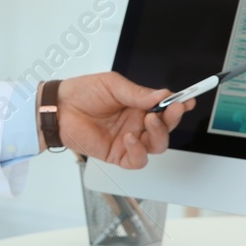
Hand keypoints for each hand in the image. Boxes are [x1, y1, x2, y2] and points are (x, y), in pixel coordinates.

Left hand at [51, 72, 193, 167]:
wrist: (58, 108)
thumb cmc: (83, 93)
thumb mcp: (113, 85)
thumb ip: (138, 93)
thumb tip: (163, 95)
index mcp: (139, 105)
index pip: (165, 108)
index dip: (178, 106)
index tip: (187, 101)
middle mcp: (137, 124)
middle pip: (165, 128)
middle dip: (172, 120)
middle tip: (171, 110)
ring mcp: (128, 140)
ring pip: (156, 145)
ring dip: (158, 134)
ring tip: (149, 121)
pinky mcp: (117, 154)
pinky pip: (137, 160)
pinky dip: (138, 151)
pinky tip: (130, 138)